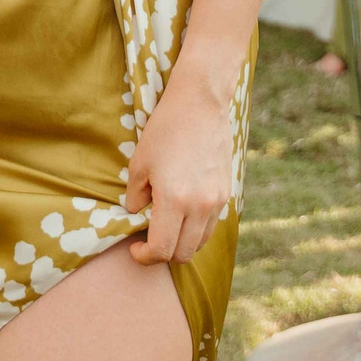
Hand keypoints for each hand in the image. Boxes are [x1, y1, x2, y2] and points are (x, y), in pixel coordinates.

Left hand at [124, 68, 236, 264]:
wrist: (200, 104)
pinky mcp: (226, 193)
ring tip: (167, 227)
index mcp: (174, 200)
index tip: (135, 249)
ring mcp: (217, 201)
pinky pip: (211, 225)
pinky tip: (183, 213)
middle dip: (163, 254)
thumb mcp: (139, 164)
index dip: (144, 256)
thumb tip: (138, 214)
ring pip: (200, 243)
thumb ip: (136, 197)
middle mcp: (200, 206)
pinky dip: (196, 229)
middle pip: (183, 254)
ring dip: (182, 243)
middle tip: (148, 240)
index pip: (161, 249)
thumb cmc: (165, 130)